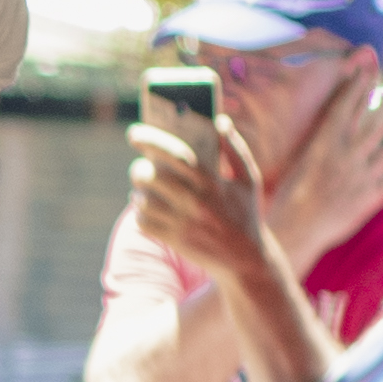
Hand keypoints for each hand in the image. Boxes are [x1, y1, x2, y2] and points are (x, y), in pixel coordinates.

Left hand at [124, 117, 274, 280]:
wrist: (245, 260)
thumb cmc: (246, 213)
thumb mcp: (248, 179)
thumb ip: (235, 149)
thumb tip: (220, 121)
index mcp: (213, 183)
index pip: (176, 154)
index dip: (151, 141)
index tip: (134, 133)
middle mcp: (195, 202)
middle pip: (151, 177)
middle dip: (139, 168)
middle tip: (141, 167)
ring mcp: (183, 223)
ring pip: (142, 200)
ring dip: (139, 191)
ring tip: (146, 189)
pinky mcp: (174, 240)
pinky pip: (142, 221)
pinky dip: (139, 212)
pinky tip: (147, 208)